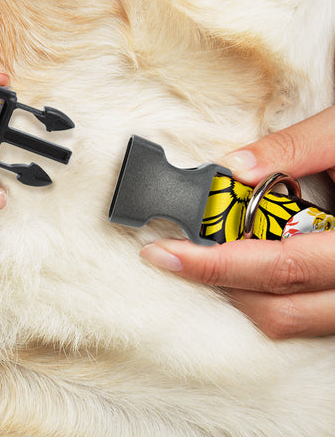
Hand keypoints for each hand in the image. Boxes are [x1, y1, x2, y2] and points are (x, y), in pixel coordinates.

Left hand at [141, 105, 334, 338]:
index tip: (165, 253)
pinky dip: (267, 295)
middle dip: (217, 281)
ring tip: (209, 256)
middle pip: (279, 307)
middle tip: (175, 254)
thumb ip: (294, 149)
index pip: (278, 266)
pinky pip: (305, 316)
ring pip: (291, 321)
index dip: (215, 264)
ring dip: (241, 292)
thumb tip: (234, 168)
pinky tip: (247, 263)